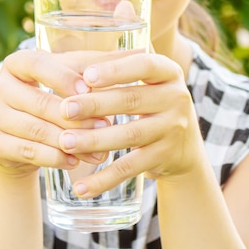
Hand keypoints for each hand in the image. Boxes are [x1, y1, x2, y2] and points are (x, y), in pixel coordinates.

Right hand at [0, 49, 113, 176]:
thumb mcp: (74, 79)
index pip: (38, 64)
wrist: (24, 139)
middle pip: (40, 102)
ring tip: (99, 149)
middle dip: (76, 117)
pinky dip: (54, 158)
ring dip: (70, 141)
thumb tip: (143, 49)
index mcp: (17, 62)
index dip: (63, 77)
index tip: (90, 89)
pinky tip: (75, 161)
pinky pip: (28, 152)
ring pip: (36, 130)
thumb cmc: (57, 99)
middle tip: (107, 126)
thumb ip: (102, 65)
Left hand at [55, 52, 205, 196]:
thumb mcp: (146, 81)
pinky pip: (130, 168)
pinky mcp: (165, 157)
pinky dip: (104, 179)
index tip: (86, 76)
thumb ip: (117, 67)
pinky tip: (80, 187)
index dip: (116, 69)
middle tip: (64, 109)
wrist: (184, 146)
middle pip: (132, 100)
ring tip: (65, 142)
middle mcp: (176, 98)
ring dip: (95, 140)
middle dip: (96, 104)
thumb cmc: (151, 102)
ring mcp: (173, 129)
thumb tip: (67, 62)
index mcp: (168, 72)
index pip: (145, 65)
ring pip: (130, 135)